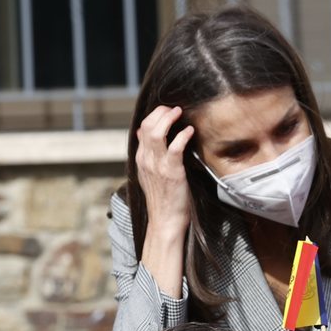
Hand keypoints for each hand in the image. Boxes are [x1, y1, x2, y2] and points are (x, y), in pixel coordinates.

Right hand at [136, 105, 194, 238]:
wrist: (165, 221)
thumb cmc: (163, 199)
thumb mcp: (149, 174)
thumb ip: (147, 154)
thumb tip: (142, 134)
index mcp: (141, 159)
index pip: (143, 129)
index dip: (154, 115)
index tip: (166, 110)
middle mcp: (146, 160)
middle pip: (148, 126)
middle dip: (161, 113)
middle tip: (174, 109)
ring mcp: (157, 166)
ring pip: (156, 133)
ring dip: (168, 119)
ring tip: (179, 113)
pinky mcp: (171, 173)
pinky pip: (174, 148)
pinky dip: (182, 136)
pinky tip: (189, 131)